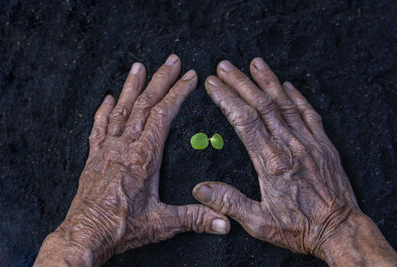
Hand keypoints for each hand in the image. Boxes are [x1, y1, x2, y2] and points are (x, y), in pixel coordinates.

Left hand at [34, 55, 229, 265]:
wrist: (86, 234)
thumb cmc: (122, 227)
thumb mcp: (163, 223)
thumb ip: (195, 218)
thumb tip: (223, 221)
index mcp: (144, 156)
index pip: (163, 114)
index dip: (177, 92)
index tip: (188, 77)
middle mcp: (125, 146)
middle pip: (144, 104)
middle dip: (160, 80)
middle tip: (171, 61)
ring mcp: (107, 149)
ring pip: (121, 109)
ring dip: (131, 86)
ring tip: (138, 66)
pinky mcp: (94, 157)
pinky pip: (99, 127)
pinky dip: (103, 110)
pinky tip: (108, 98)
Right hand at [192, 59, 396, 265]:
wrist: (339, 230)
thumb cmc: (299, 228)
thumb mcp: (259, 222)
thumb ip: (228, 202)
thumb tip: (200, 189)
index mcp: (270, 161)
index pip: (243, 119)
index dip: (226, 98)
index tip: (213, 84)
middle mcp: (289, 145)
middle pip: (261, 104)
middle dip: (241, 82)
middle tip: (225, 66)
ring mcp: (309, 142)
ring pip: (285, 103)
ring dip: (268, 81)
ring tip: (255, 63)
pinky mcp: (323, 144)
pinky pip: (310, 114)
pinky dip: (298, 97)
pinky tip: (288, 85)